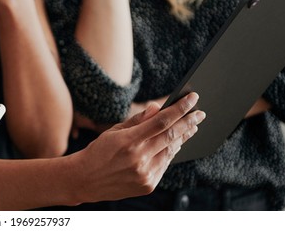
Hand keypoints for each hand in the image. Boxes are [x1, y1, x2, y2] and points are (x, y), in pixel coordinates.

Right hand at [67, 92, 205, 203]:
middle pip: (172, 136)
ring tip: (191, 128)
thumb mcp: (114, 131)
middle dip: (189, 122)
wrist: (84, 180)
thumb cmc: (98, 152)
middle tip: (200, 113)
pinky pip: (165, 165)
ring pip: (171, 151)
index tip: (193, 97)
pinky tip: (175, 145)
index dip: (180, 108)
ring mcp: (145, 174)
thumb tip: (158, 108)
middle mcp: (139, 158)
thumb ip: (138, 120)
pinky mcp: (148, 186)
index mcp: (129, 141)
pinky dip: (171, 153)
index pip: (162, 120)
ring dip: (183, 138)